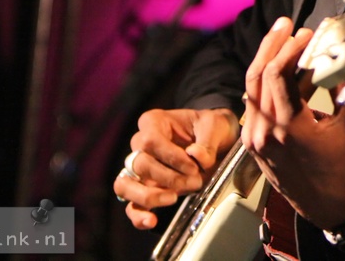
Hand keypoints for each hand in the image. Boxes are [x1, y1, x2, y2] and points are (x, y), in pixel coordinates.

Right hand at [114, 106, 238, 229]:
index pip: (149, 141)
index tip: (193, 166)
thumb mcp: (216, 126)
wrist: (219, 141)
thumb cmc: (212, 128)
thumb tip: (196, 155)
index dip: (171, 157)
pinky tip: (152, 221)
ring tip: (173, 198)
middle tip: (195, 182)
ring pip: (125, 185)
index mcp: (154, 122)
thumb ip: (207, 140)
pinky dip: (138, 215)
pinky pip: (131, 206)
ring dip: (149, 196)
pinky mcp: (144, 190)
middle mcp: (140, 145)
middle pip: (139, 164)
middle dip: (169, 178)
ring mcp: (140, 170)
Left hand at [242, 17, 344, 230]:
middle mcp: (264, 132)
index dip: (290, 48)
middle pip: (258, 75)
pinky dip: (265, 80)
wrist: (326, 203)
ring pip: (251, 87)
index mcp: (288, 128)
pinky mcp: (252, 141)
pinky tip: (280, 66)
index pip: (277, 75)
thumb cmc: (343, 166)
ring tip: (281, 37)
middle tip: (287, 24)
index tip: (306, 34)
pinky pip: (254, 102)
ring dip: (266, 59)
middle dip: (272, 44)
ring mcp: (254, 138)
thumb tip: (343, 57)